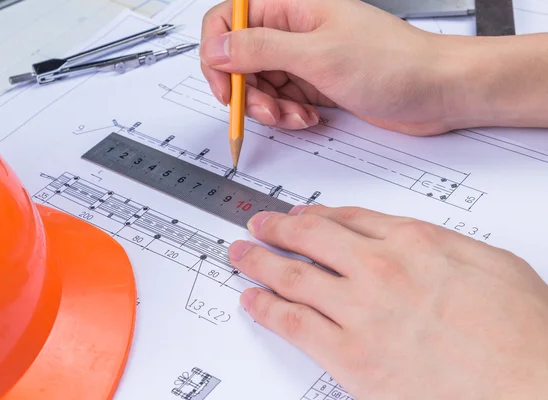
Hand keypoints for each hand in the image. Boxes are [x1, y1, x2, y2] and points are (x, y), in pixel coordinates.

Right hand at [200, 0, 547, 134]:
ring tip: (297, 115)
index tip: (225, 84)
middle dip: (247, 91)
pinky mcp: (315, 83)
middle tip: (267, 109)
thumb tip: (217, 48)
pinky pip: (282, 100)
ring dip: (271, 108)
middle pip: (240, 59)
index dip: (218, 54)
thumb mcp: (318, 55)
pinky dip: (289, 115)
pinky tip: (309, 117)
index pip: (230, 20)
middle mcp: (294, 31)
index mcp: (292, 8)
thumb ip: (260, 50)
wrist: (436, 91)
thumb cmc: (395, 64)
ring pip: (260, 84)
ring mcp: (304, 59)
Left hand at [228, 205, 547, 398]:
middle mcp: (380, 268)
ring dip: (260, 261)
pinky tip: (252, 300)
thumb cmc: (522, 330)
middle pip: (311, 238)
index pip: (349, 218)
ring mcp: (360, 311)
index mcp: (414, 242)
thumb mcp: (488, 262)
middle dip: (278, 228)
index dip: (317, 215)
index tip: (301, 215)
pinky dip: (265, 308)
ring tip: (242, 254)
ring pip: (293, 275)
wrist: (530, 383)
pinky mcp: (350, 355)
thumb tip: (408, 237)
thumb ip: (437, 244)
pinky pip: (292, 323)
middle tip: (259, 225)